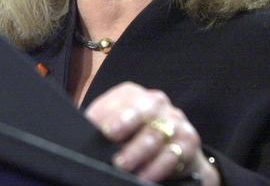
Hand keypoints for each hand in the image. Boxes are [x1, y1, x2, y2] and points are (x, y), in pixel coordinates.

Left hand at [85, 82, 219, 184]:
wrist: (173, 147)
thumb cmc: (133, 135)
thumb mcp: (116, 125)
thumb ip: (101, 124)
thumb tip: (81, 133)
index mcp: (134, 94)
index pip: (122, 98)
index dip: (110, 113)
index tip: (98, 129)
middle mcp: (156, 102)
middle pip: (142, 111)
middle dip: (125, 125)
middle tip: (110, 142)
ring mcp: (175, 120)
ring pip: (156, 134)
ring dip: (138, 153)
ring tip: (123, 166)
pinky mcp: (188, 140)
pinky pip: (172, 154)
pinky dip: (156, 167)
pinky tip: (144, 176)